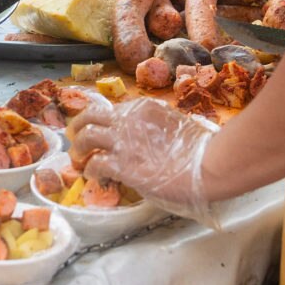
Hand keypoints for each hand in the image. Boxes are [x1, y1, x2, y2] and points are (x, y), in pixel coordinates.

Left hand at [67, 97, 219, 227]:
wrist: (208, 163)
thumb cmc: (200, 148)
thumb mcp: (173, 124)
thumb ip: (154, 127)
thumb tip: (147, 139)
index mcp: (142, 108)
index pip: (113, 110)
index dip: (104, 121)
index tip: (102, 130)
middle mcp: (127, 120)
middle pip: (91, 115)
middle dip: (79, 125)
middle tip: (76, 137)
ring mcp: (123, 141)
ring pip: (86, 136)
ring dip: (79, 148)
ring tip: (78, 158)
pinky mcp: (122, 165)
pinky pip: (95, 164)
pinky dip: (90, 170)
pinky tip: (93, 176)